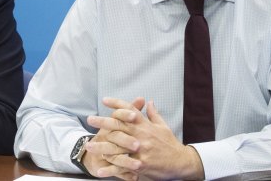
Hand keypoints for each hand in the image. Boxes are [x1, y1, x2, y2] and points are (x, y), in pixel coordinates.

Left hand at [87, 97, 203, 179]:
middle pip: (119, 126)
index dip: (117, 104)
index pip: (129, 110)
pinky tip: (100, 169)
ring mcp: (140, 151)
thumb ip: (153, 114)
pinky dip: (110, 169)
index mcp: (146, 125)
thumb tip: (149, 101)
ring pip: (117, 147)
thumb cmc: (171, 144)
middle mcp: (141, 136)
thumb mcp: (163, 126)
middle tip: (90, 119)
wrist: (181, 162)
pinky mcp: (141, 165)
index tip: (105, 100)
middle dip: (103, 122)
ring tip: (88, 146)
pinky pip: (122, 167)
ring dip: (101, 146)